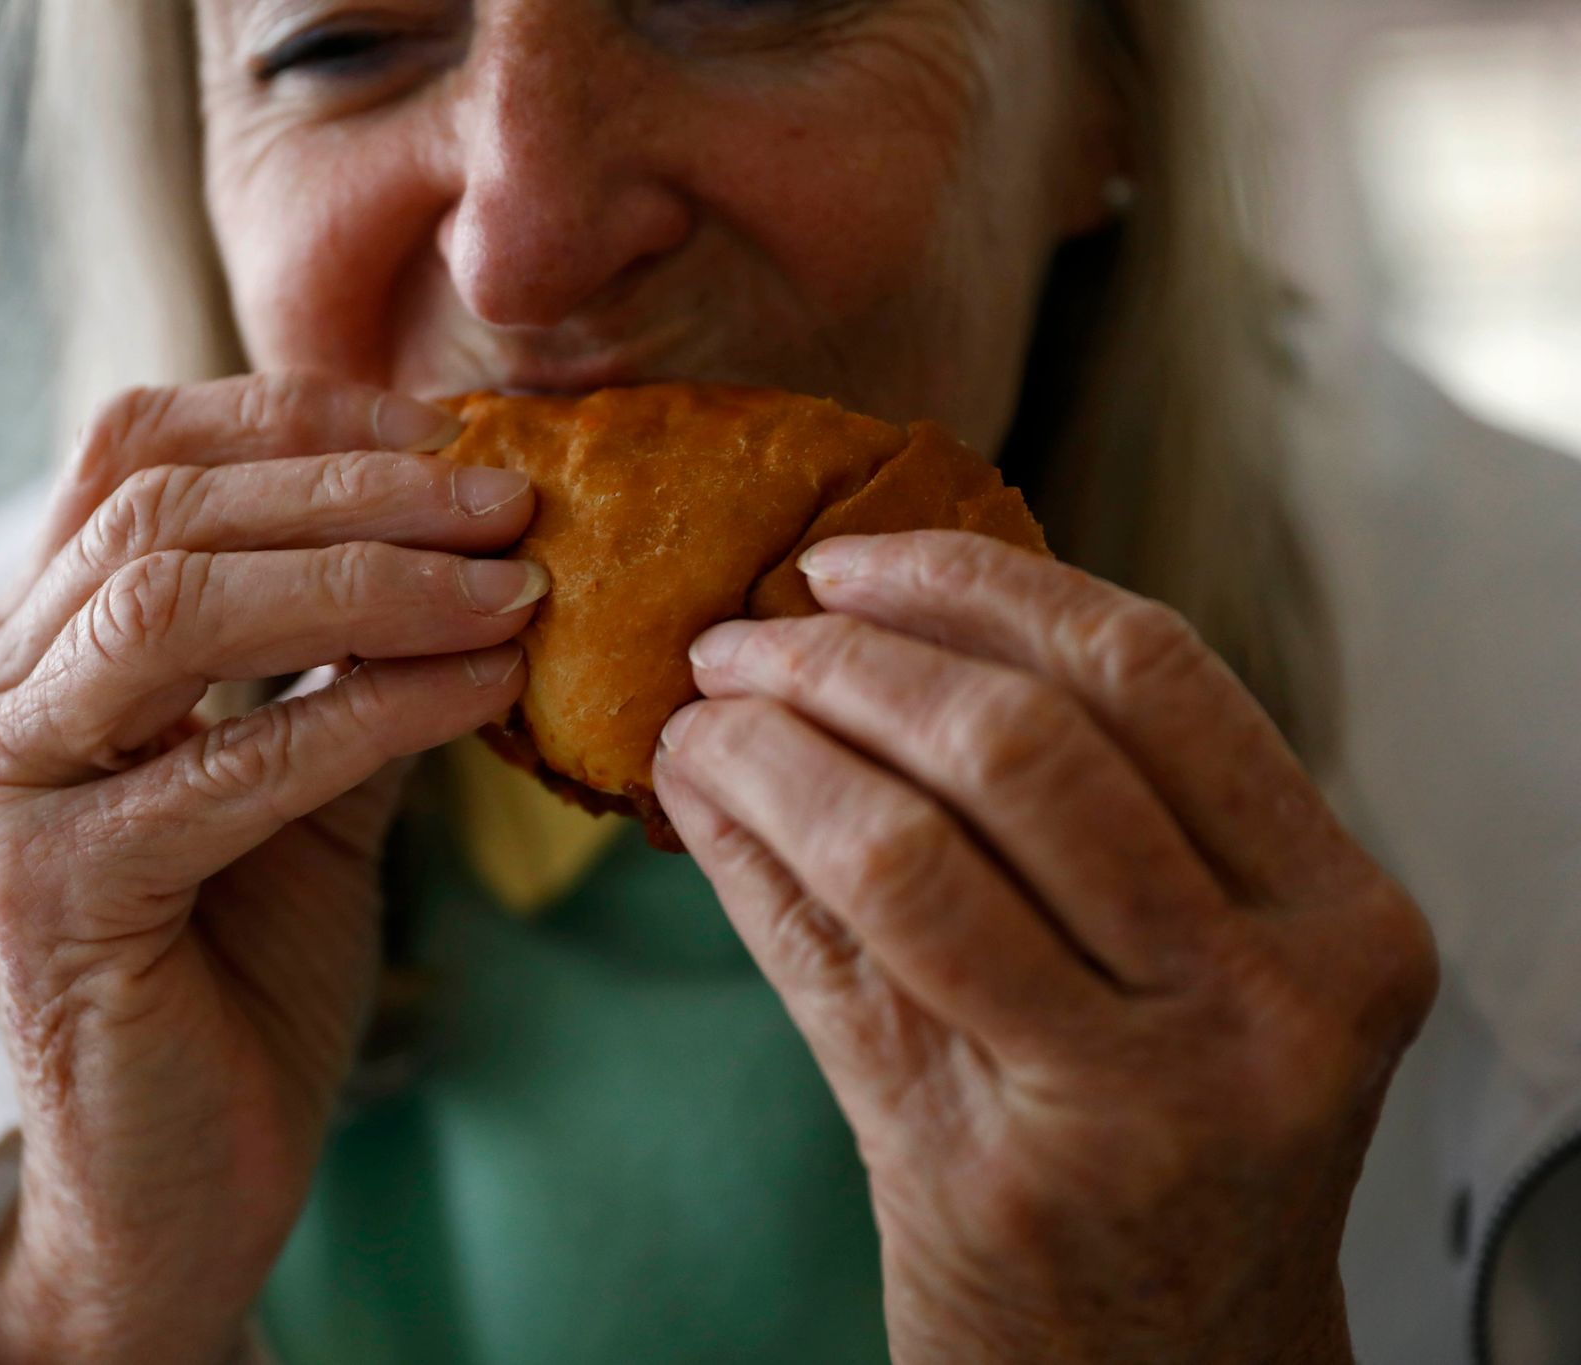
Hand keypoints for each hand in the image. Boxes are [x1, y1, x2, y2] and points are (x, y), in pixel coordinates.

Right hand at [0, 372, 543, 1362]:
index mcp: (22, 652)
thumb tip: (475, 534)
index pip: (135, 459)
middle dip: (356, 492)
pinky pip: (232, 759)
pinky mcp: (42, 889)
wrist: (187, 1184)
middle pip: (159, 514)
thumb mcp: (304, 781)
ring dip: (370, 579)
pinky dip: (375, 709)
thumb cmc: (243, 976)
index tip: (452, 434)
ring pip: (173, 606)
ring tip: (512, 587)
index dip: (296, 422)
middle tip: (512, 504)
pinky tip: (488, 688)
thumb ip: (345, 660)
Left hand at [652, 531, 1436, 1364]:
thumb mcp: (1212, 978)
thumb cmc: (1176, 1148)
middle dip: (844, 661)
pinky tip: (695, 799)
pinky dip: (739, 851)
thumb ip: (1105, 815)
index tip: (852, 558)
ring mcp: (1127, 1101)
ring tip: (705, 714)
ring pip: (900, 841)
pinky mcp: (983, 1174)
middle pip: (1015, 742)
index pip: (1147, 673)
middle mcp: (1258, 1006)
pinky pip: (821, 957)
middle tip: (747, 637)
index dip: (972, 584)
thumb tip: (877, 621)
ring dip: (769, 750)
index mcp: (1337, 922)